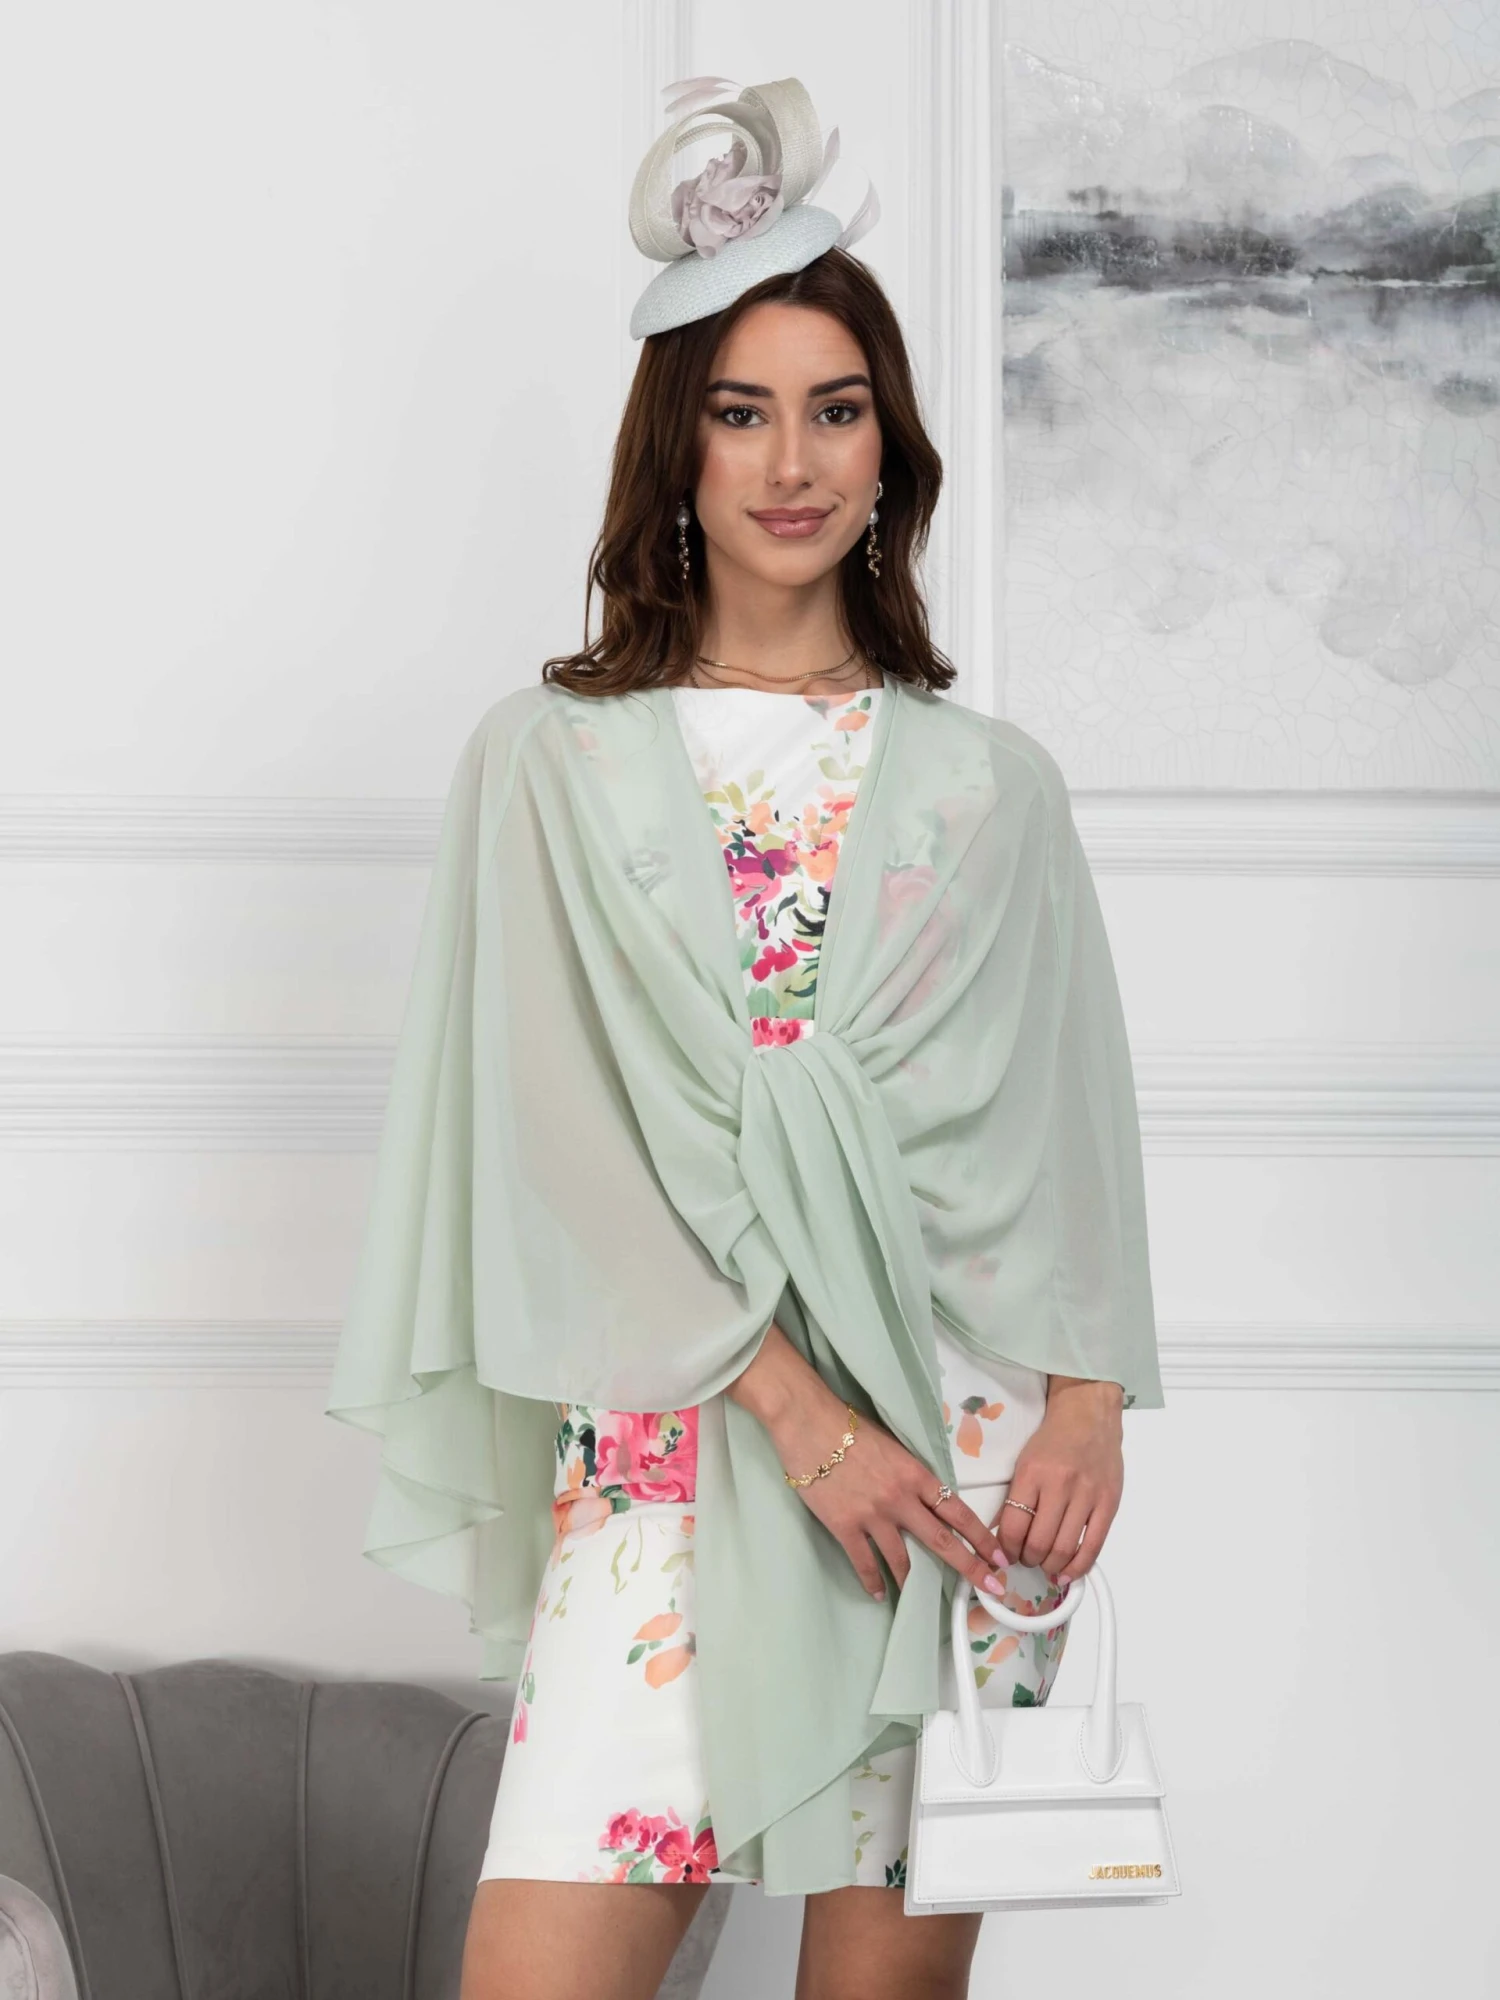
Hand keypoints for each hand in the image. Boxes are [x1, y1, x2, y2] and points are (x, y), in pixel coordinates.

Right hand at [727, 1321, 1007, 1601]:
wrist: (810, 1423)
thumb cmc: (852, 1429)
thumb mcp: (895, 1447)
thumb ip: (914, 1475)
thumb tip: (930, 1499)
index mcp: (917, 1475)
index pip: (958, 1512)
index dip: (982, 1537)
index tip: (999, 1557)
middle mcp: (901, 1499)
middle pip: (942, 1540)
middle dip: (969, 1567)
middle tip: (990, 1587)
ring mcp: (872, 1515)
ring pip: (902, 1559)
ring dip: (914, 1583)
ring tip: (920, 1598)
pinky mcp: (844, 1525)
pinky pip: (864, 1562)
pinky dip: (873, 1581)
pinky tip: (879, 1593)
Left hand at [995, 1374, 1124, 1580]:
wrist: (1089, 1414)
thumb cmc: (1053, 1439)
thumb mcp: (1024, 1462)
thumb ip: (1016, 1497)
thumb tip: (1002, 1537)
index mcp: (1032, 1474)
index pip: (1013, 1526)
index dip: (1006, 1549)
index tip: (1006, 1554)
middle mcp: (1060, 1485)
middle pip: (1039, 1543)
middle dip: (1028, 1560)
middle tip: (1026, 1560)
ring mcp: (1088, 1495)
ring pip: (1065, 1548)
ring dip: (1051, 1566)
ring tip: (1045, 1564)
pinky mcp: (1109, 1503)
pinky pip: (1094, 1546)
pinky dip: (1079, 1566)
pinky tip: (1068, 1572)